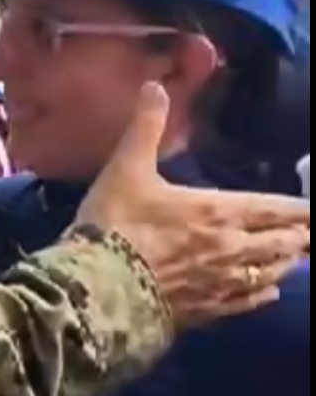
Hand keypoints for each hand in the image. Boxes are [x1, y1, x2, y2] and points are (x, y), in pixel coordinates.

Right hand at [75, 83, 309, 327]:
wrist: (102, 285)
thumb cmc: (116, 221)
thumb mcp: (127, 166)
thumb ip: (146, 126)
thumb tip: (155, 85)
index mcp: (216, 211)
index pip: (271, 208)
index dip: (298, 209)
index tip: (315, 211)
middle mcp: (230, 248)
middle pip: (280, 244)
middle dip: (298, 236)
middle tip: (310, 233)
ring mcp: (220, 283)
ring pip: (269, 274)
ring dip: (286, 263)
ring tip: (297, 259)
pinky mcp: (206, 310)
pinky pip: (247, 303)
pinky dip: (263, 294)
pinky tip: (267, 292)